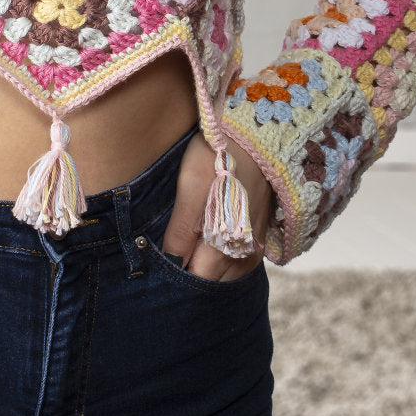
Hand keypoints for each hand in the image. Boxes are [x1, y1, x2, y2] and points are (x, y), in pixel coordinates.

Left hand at [161, 132, 272, 280]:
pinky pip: (237, 260)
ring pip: (226, 273)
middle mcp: (245, 253)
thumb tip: (170, 264)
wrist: (255, 135)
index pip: (197, 279)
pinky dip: (219, 258)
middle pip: (212, 280)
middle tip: (167, 255)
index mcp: (226, 246)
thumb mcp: (190, 189)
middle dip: (189, 272)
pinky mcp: (258, 234)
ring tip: (183, 247)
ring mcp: (254, 245)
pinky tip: (204, 242)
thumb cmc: (217, 157)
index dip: (176, 276)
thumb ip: (181, 231)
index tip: (157, 266)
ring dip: (205, 266)